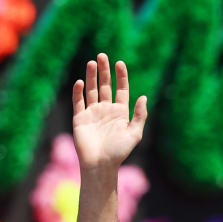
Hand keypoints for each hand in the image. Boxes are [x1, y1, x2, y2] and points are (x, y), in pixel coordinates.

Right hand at [71, 53, 147, 172]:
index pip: (121, 89)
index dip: (121, 76)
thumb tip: (143, 97)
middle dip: (104, 71)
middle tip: (102, 56)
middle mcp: (106, 110)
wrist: (100, 165)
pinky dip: (79, 92)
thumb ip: (139, 115)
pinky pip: (79, 102)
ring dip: (91, 76)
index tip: (120, 63)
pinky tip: (81, 82)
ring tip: (92, 63)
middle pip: (105, 85)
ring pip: (92, 90)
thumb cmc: (119, 152)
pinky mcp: (80, 119)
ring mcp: (92, 113)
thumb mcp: (135, 133)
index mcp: (120, 112)